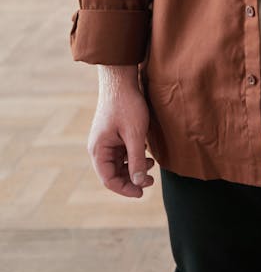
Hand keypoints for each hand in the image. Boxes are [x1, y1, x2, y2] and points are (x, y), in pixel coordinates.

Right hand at [87, 66, 154, 198]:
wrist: (122, 78)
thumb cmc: (127, 104)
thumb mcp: (135, 134)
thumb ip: (137, 160)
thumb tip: (139, 182)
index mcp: (98, 150)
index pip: (109, 179)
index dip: (126, 189)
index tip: (142, 192)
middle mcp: (99, 147)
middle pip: (113, 173)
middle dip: (132, 178)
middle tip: (151, 181)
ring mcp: (106, 140)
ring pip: (119, 163)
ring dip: (134, 167)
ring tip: (152, 164)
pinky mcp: (113, 134)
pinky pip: (122, 152)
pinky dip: (134, 156)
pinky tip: (146, 153)